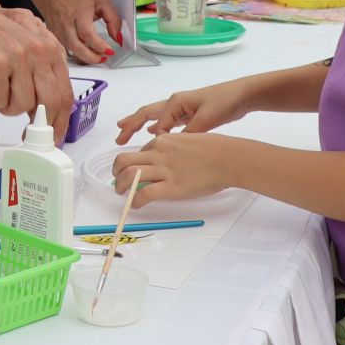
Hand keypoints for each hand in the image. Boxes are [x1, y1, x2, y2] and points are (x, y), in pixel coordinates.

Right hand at [0, 5, 74, 143]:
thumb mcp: (27, 47)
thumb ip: (42, 71)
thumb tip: (50, 109)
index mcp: (50, 49)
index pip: (65, 92)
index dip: (61, 119)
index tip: (54, 135)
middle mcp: (39, 52)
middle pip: (50, 103)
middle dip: (39, 124)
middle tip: (27, 134)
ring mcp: (20, 58)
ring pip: (22, 106)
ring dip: (5, 105)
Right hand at [35, 0, 121, 64]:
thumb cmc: (79, 1)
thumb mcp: (101, 3)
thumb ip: (113, 20)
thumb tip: (118, 38)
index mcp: (79, 13)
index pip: (87, 33)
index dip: (99, 45)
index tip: (109, 51)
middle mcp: (67, 24)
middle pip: (77, 47)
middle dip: (93, 57)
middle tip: (104, 58)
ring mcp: (59, 33)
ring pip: (72, 52)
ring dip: (86, 59)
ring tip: (97, 57)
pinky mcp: (56, 38)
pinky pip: (67, 52)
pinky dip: (79, 56)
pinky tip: (87, 54)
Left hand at [112, 132, 235, 206]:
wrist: (227, 158)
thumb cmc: (216, 149)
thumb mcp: (190, 139)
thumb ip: (176, 148)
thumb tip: (171, 159)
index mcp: (163, 140)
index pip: (140, 151)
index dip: (134, 162)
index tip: (134, 170)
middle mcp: (158, 153)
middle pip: (124, 159)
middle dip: (117, 171)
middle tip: (118, 181)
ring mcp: (163, 170)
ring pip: (128, 175)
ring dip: (120, 186)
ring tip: (121, 193)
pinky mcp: (170, 187)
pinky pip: (144, 193)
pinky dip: (135, 200)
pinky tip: (136, 205)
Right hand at [114, 80, 248, 143]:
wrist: (242, 96)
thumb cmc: (223, 103)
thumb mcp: (206, 119)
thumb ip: (187, 133)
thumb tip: (170, 145)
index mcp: (176, 103)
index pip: (158, 124)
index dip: (155, 140)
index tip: (154, 154)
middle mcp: (175, 103)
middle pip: (147, 113)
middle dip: (131, 124)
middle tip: (118, 137)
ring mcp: (181, 107)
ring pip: (154, 117)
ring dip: (140, 125)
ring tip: (125, 133)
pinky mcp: (189, 113)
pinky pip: (166, 121)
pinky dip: (156, 127)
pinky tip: (152, 133)